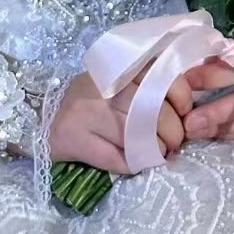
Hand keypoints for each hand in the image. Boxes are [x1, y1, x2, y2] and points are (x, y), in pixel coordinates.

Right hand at [47, 67, 191, 174]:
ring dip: (156, 150)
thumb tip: (188, 107)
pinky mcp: (76, 140)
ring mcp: (88, 113)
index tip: (185, 112)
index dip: (182, 97)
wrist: (45, 119)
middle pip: (154, 111)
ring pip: (137, 135)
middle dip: (174, 132)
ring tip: (158, 152)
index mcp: (118, 69)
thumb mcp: (118, 81)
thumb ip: (147, 84)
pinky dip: (133, 164)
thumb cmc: (91, 100)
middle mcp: (104, 88)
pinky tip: (136, 162)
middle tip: (175, 142)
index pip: (161, 76)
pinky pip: (116, 159)